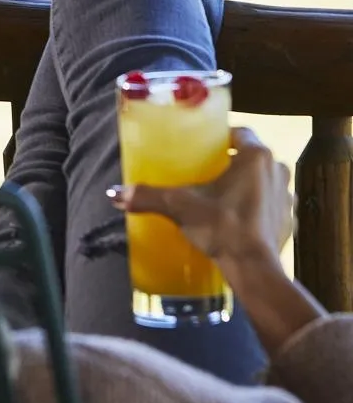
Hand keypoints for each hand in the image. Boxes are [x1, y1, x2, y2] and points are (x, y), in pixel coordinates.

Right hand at [113, 126, 292, 271]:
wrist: (254, 270)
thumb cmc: (222, 226)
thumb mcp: (180, 206)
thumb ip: (147, 196)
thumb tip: (113, 193)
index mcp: (255, 157)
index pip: (240, 132)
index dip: (222, 138)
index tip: (204, 147)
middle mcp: (277, 170)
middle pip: (251, 157)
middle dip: (232, 162)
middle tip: (207, 172)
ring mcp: (287, 197)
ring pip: (264, 180)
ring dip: (248, 184)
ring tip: (222, 196)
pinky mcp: (290, 222)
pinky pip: (271, 206)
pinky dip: (257, 208)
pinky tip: (238, 219)